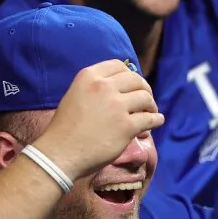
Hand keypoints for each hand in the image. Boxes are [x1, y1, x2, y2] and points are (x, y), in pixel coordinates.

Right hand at [33, 60, 165, 180]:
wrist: (60, 153)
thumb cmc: (66, 128)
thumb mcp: (76, 95)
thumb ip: (96, 88)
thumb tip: (122, 87)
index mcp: (89, 76)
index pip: (119, 65)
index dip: (130, 75)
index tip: (134, 85)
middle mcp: (103, 86)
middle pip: (136, 80)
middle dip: (144, 89)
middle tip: (146, 100)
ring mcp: (116, 106)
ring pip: (145, 98)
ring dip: (151, 105)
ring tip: (150, 112)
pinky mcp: (126, 126)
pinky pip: (150, 119)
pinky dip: (156, 120)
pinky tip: (157, 122)